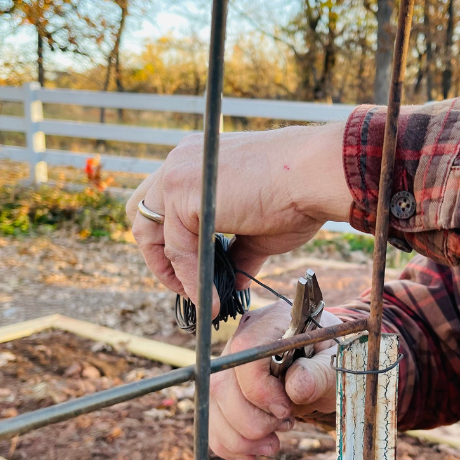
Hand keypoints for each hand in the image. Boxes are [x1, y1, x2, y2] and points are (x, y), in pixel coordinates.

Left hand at [126, 123, 349, 315]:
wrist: (317, 176)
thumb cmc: (299, 195)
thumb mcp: (258, 229)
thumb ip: (237, 252)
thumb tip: (233, 282)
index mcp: (199, 161)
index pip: (162, 204)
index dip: (167, 243)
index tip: (189, 274)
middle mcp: (182, 160)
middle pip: (142, 215)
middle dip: (156, 257)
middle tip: (183, 287)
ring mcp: (179, 173)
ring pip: (151, 233)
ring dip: (172, 273)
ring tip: (199, 299)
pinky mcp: (183, 193)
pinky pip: (176, 248)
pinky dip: (190, 277)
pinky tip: (211, 295)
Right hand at [210, 301, 340, 459]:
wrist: (323, 368)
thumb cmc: (330, 361)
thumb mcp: (335, 366)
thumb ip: (319, 373)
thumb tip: (297, 386)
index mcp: (273, 322)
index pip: (246, 350)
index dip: (259, 389)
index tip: (285, 410)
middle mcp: (242, 338)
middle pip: (223, 383)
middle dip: (251, 420)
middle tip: (286, 426)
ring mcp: (227, 363)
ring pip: (213, 405)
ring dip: (240, 437)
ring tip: (272, 445)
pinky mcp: (222, 388)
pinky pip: (212, 419)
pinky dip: (229, 445)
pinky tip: (251, 456)